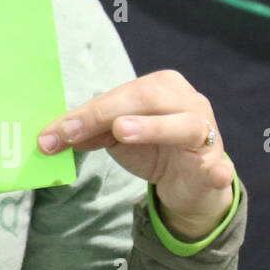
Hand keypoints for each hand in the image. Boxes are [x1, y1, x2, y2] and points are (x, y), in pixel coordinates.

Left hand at [38, 69, 235, 240]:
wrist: (186, 182)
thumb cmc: (149, 148)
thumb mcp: (113, 136)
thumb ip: (88, 131)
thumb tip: (50, 137)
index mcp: (161, 86)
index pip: (119, 94)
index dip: (85, 113)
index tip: (53, 134)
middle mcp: (188, 102)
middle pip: (146, 99)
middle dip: (104, 115)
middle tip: (74, 134)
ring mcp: (207, 134)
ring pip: (184, 125)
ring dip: (152, 128)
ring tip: (122, 131)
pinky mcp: (215, 167)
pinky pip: (219, 167)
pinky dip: (218, 170)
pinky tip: (215, 172)